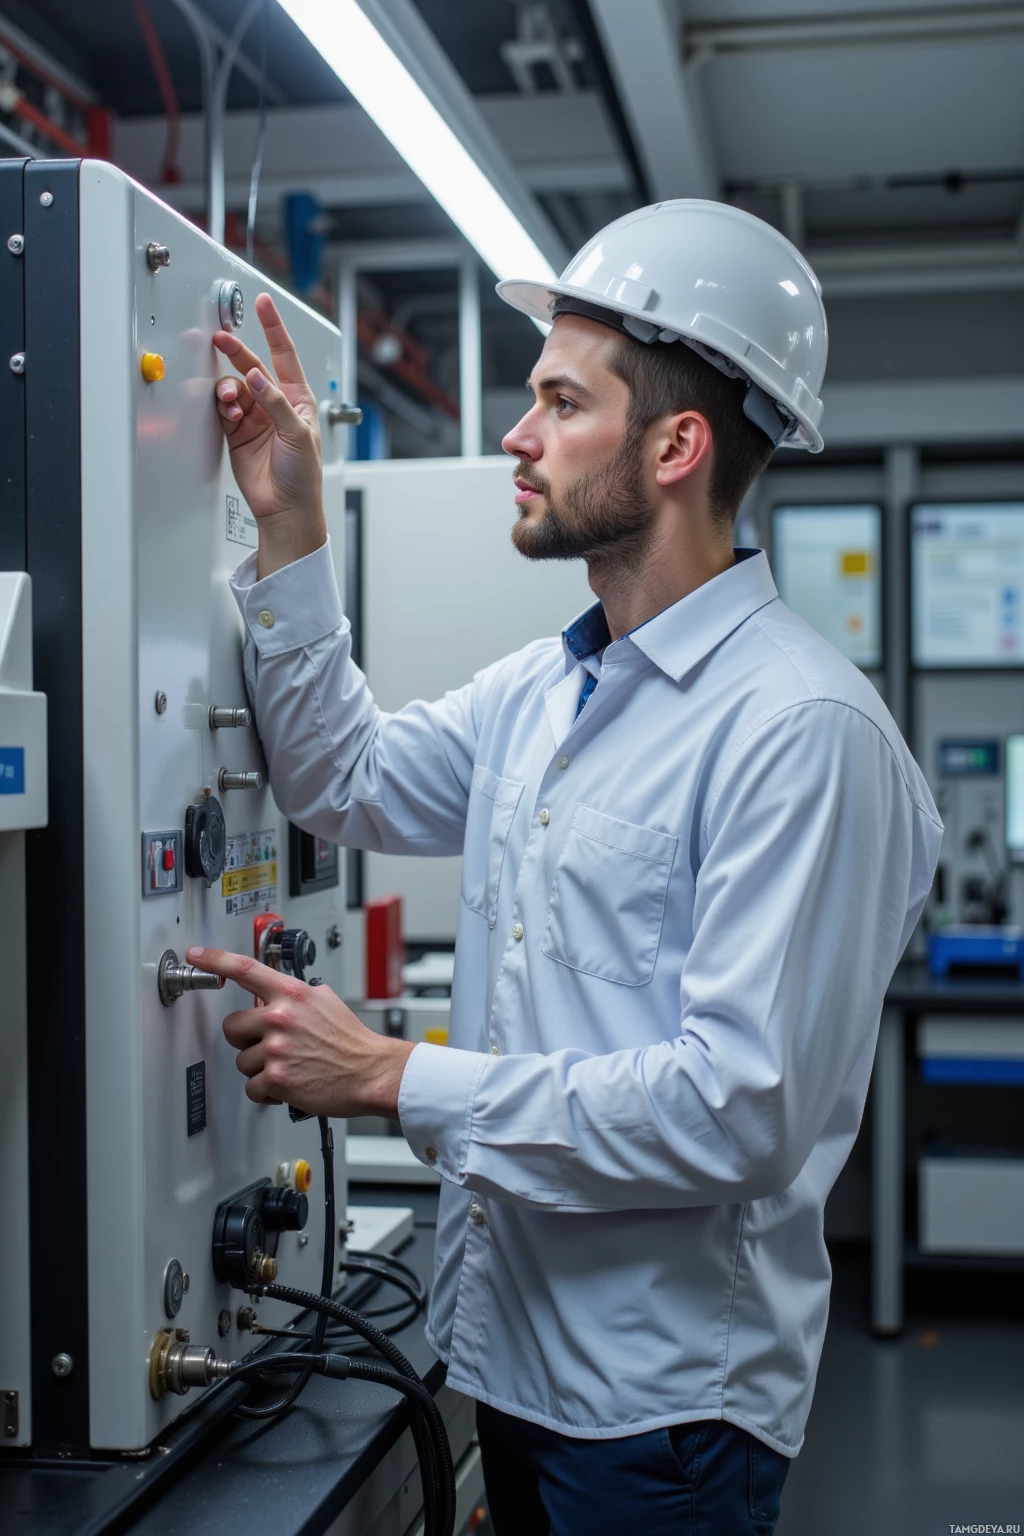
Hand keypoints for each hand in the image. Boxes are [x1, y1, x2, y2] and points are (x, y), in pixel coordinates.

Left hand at [186, 945, 414, 1118]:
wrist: (370, 1072)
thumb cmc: (351, 1041)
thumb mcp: (326, 1001)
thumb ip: (296, 995)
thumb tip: (278, 994)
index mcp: (292, 995)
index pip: (244, 969)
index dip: (214, 960)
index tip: (196, 955)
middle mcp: (280, 1018)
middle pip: (232, 1026)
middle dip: (246, 1039)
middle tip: (269, 1045)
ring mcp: (276, 1049)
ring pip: (242, 1061)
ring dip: (260, 1068)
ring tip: (288, 1066)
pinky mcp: (276, 1079)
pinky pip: (252, 1087)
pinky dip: (267, 1091)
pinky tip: (288, 1084)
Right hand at [213, 292, 326, 577]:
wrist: (285, 507)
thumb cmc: (303, 474)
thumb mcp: (297, 433)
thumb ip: (275, 402)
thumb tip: (256, 376)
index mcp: (298, 398)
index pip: (284, 354)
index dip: (273, 328)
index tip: (263, 303)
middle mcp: (274, 403)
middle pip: (251, 366)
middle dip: (236, 351)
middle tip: (221, 339)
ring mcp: (254, 417)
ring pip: (233, 388)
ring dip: (228, 389)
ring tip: (230, 401)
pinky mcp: (236, 432)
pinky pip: (223, 409)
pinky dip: (222, 407)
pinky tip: (228, 413)